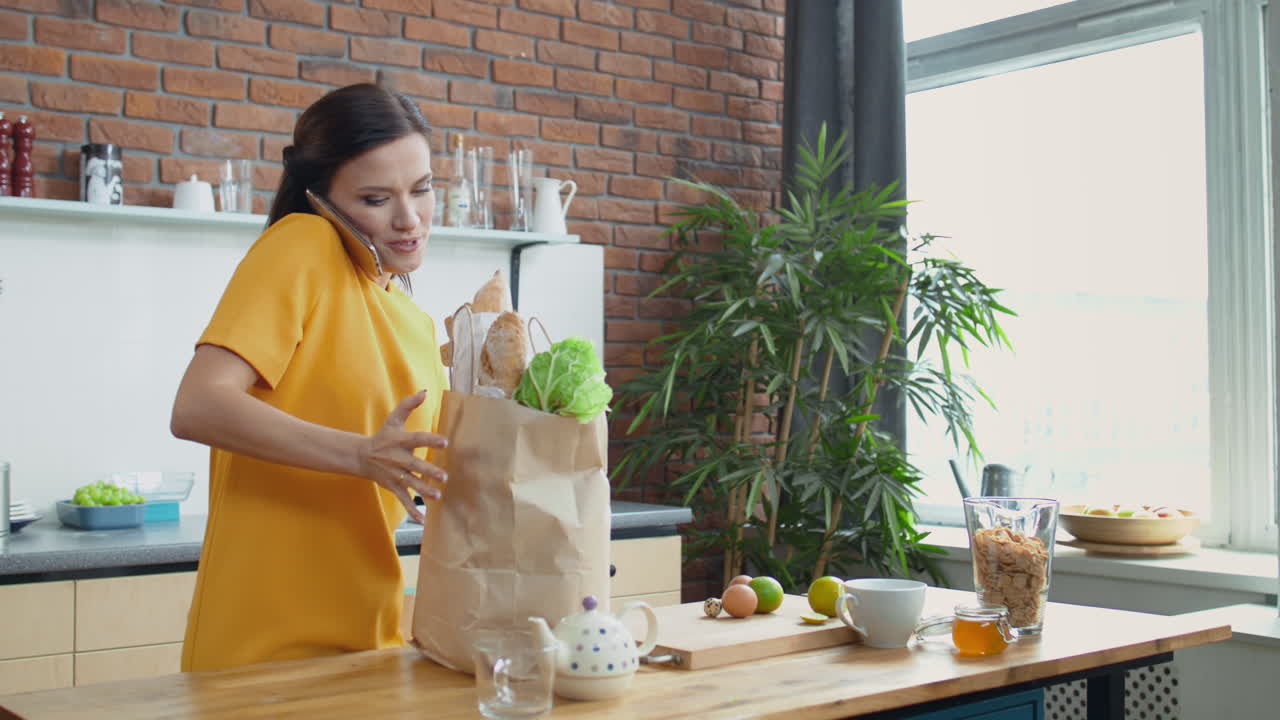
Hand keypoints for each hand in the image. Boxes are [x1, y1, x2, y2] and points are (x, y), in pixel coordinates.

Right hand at [359, 390, 448, 522]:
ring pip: (410, 484)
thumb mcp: (393, 419)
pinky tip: (424, 519)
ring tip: (437, 496)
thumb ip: (408, 405)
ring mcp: (395, 474)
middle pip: (415, 465)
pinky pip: (403, 500)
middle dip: (428, 471)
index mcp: (400, 441)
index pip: (417, 438)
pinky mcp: (393, 487)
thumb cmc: (383, 436)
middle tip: (443, 477)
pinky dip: (412, 511)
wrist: (361, 456)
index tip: (445, 441)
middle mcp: (398, 459)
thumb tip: (424, 391)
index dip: (430, 439)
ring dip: (423, 491)